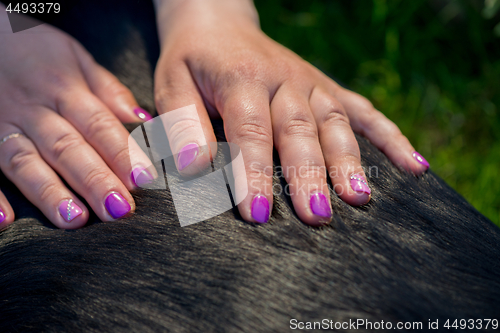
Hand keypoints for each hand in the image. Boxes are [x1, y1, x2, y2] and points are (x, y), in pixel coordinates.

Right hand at [0, 9, 154, 229]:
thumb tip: (143, 121)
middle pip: (67, 148)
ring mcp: (2, 125)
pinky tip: (5, 220)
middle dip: (94, 180)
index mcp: (64, 89)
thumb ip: (109, 90)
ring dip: (50, 192)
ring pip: (26, 162)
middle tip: (119, 209)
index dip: (122, 152)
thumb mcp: (77, 58)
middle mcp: (34, 110)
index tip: (144, 179)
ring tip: (75, 220)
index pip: (98, 125)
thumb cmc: (36, 49)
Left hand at [153, 0, 429, 225]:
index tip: (257, 214)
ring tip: (360, 199)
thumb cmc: (192, 60)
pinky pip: (364, 111)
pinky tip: (414, 165)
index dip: (254, 172)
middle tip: (316, 217)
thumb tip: (193, 167)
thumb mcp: (171, 83)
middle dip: (309, 176)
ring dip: (349, 162)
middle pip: (299, 131)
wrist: (219, 23)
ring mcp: (311, 83)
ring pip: (335, 123)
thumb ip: (182, 123)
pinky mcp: (327, 87)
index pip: (250, 130)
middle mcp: (283, 80)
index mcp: (241, 78)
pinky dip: (391, 138)